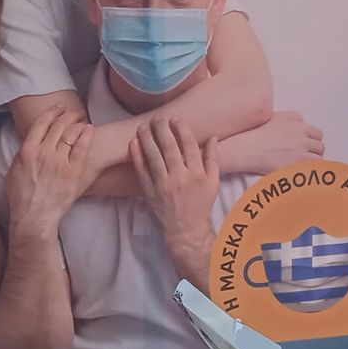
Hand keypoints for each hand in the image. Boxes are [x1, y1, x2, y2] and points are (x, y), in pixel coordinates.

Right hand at [7, 109, 93, 243]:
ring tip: (82, 120)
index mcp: (27, 150)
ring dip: (77, 123)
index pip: (42, 123)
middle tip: (73, 112)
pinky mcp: (73, 172)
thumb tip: (29, 142)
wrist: (34, 216)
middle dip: (67, 115)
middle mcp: (44, 152)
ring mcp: (59, 162)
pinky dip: (86, 135)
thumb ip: (23, 153)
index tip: (58, 108)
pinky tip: (89, 129)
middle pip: (58, 125)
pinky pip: (82, 147)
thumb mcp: (14, 170)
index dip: (52, 112)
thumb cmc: (21, 197)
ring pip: (71, 133)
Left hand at [132, 119, 220, 274]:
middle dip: (162, 128)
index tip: (175, 119)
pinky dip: (136, 155)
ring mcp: (163, 185)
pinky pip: (141, 170)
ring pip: (153, 155)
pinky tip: (134, 142)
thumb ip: (213, 159)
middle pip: (169, 147)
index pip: (188, 145)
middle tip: (158, 118)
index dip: (181, 128)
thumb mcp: (213, 183)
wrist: (185, 230)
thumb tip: (213, 138)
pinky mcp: (149, 191)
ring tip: (144, 125)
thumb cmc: (200, 205)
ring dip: (147, 137)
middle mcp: (180, 178)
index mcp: (197, 174)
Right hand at [225, 111, 323, 175]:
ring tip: (303, 165)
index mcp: (299, 126)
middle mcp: (302, 138)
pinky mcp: (295, 166)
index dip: (313, 140)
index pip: (318, 134)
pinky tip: (303, 172)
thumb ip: (293, 116)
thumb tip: (303, 121)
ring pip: (318, 159)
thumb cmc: (257, 134)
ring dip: (313, 162)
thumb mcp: (276, 116)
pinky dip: (310, 171)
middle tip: (306, 156)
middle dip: (314, 151)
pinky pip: (312, 169)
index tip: (308, 146)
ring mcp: (299, 153)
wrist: (247, 149)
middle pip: (320, 147)